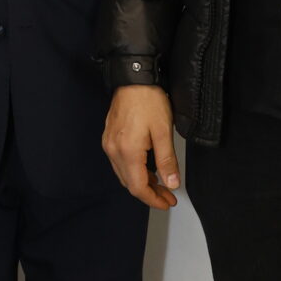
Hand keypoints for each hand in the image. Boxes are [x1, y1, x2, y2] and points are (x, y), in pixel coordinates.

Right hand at [103, 84, 180, 207]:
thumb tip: (171, 183)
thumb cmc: (148, 99)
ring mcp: (109, 144)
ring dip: (142, 182)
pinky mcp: (110, 137)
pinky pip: (120, 162)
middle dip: (149, 193)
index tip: (167, 202)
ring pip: (124, 174)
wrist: (133, 77)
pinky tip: (147, 168)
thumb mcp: (163, 131)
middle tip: (168, 195)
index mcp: (127, 151)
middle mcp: (113, 150)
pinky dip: (134, 170)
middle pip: (129, 183)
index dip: (153, 199)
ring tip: (160, 183)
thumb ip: (167, 160)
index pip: (138, 187)